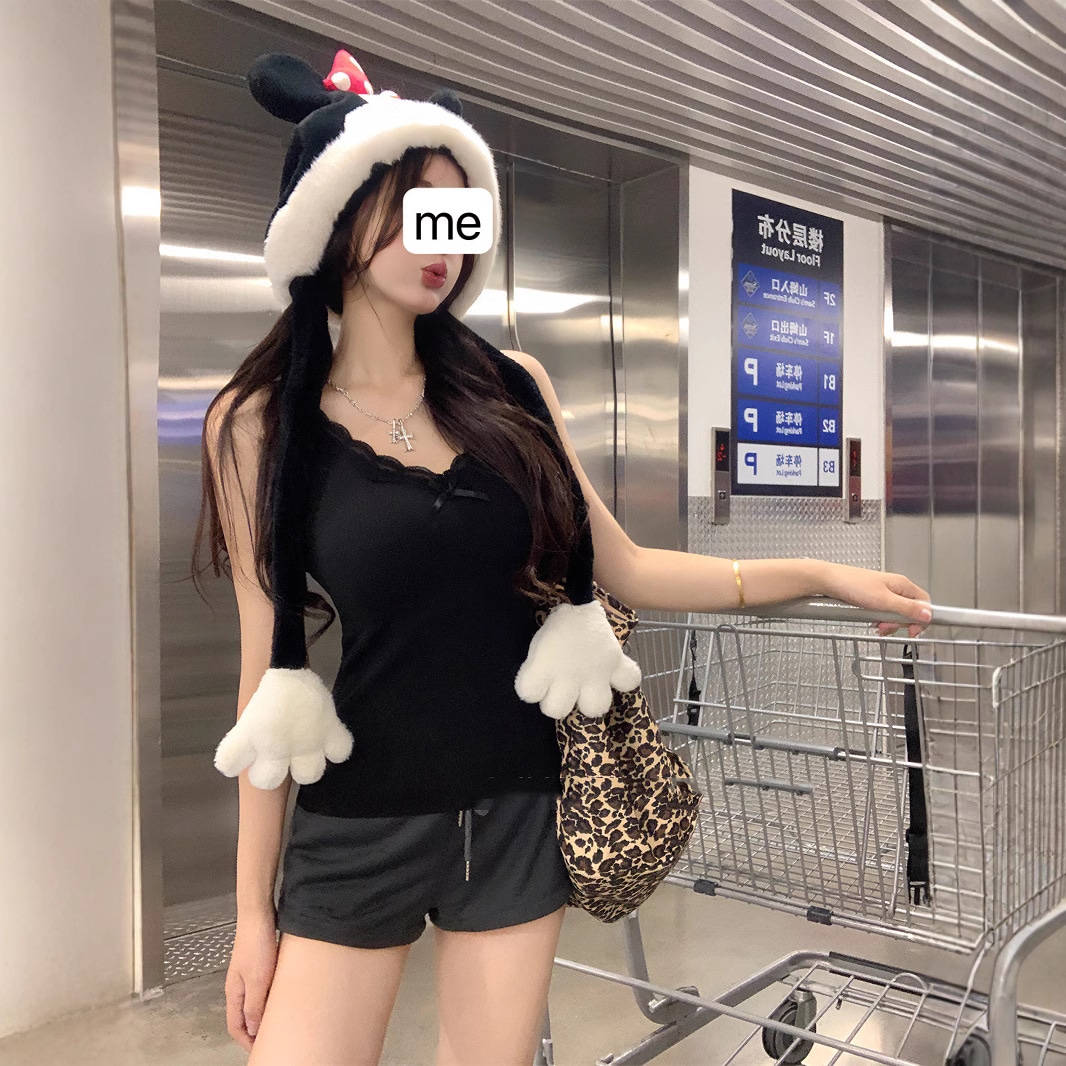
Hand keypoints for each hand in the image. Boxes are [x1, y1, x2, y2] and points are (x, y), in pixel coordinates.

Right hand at [225, 910, 278, 1051]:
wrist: (258, 915)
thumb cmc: (257, 945)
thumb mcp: (257, 980)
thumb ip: (254, 1006)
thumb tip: (251, 1030)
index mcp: (234, 993)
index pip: (235, 1026)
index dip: (245, 1041)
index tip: (259, 1050)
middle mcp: (238, 986)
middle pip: (242, 1016)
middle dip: (253, 1032)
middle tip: (269, 1040)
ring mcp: (247, 974)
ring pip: (252, 1003)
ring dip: (261, 1015)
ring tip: (276, 1022)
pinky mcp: (258, 964)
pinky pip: (260, 989)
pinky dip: (267, 999)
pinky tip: (279, 997)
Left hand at [821, 562, 931, 638]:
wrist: (827, 580)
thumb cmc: (852, 585)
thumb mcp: (883, 601)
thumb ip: (906, 609)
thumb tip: (928, 615)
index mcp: (902, 585)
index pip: (924, 603)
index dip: (921, 619)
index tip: (911, 631)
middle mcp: (896, 587)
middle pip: (910, 610)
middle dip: (900, 623)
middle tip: (886, 628)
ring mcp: (885, 592)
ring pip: (896, 613)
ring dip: (889, 623)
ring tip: (877, 626)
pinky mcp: (873, 597)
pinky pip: (884, 612)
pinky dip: (880, 620)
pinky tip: (872, 623)